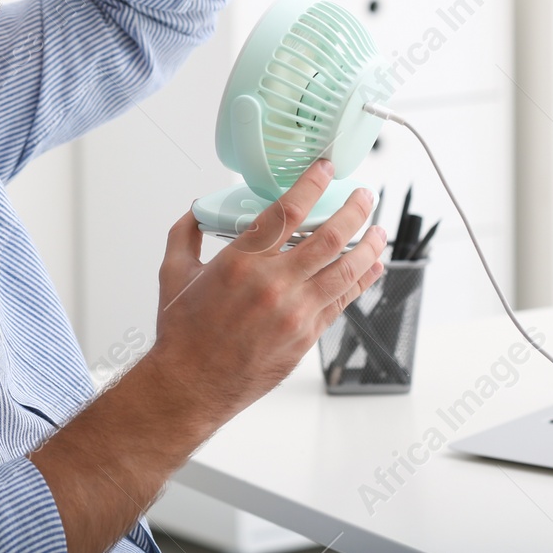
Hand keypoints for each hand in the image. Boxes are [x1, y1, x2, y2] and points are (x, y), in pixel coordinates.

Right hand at [145, 159, 386, 419]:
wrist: (192, 384)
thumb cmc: (183, 332)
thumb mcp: (173, 273)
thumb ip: (185, 234)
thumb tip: (197, 211)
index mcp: (241, 261)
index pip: (289, 210)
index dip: (313, 183)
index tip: (326, 168)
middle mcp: (274, 283)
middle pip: (330, 237)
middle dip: (354, 211)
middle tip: (364, 196)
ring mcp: (295, 312)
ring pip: (346, 270)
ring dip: (368, 245)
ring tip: (378, 230)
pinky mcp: (306, 336)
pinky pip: (343, 301)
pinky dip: (361, 280)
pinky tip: (371, 266)